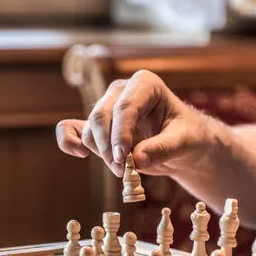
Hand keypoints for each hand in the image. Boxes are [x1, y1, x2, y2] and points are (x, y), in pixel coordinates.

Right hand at [56, 70, 210, 176]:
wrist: (182, 143)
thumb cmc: (187, 135)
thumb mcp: (184, 142)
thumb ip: (163, 149)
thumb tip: (137, 160)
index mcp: (145, 84)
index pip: (125, 107)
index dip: (120, 134)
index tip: (124, 159)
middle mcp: (121, 90)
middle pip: (102, 117)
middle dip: (109, 147)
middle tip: (125, 171)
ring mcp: (106, 105)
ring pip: (90, 129)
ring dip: (101, 153)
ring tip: (123, 170)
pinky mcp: (97, 124)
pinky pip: (72, 128)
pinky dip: (68, 141)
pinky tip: (79, 155)